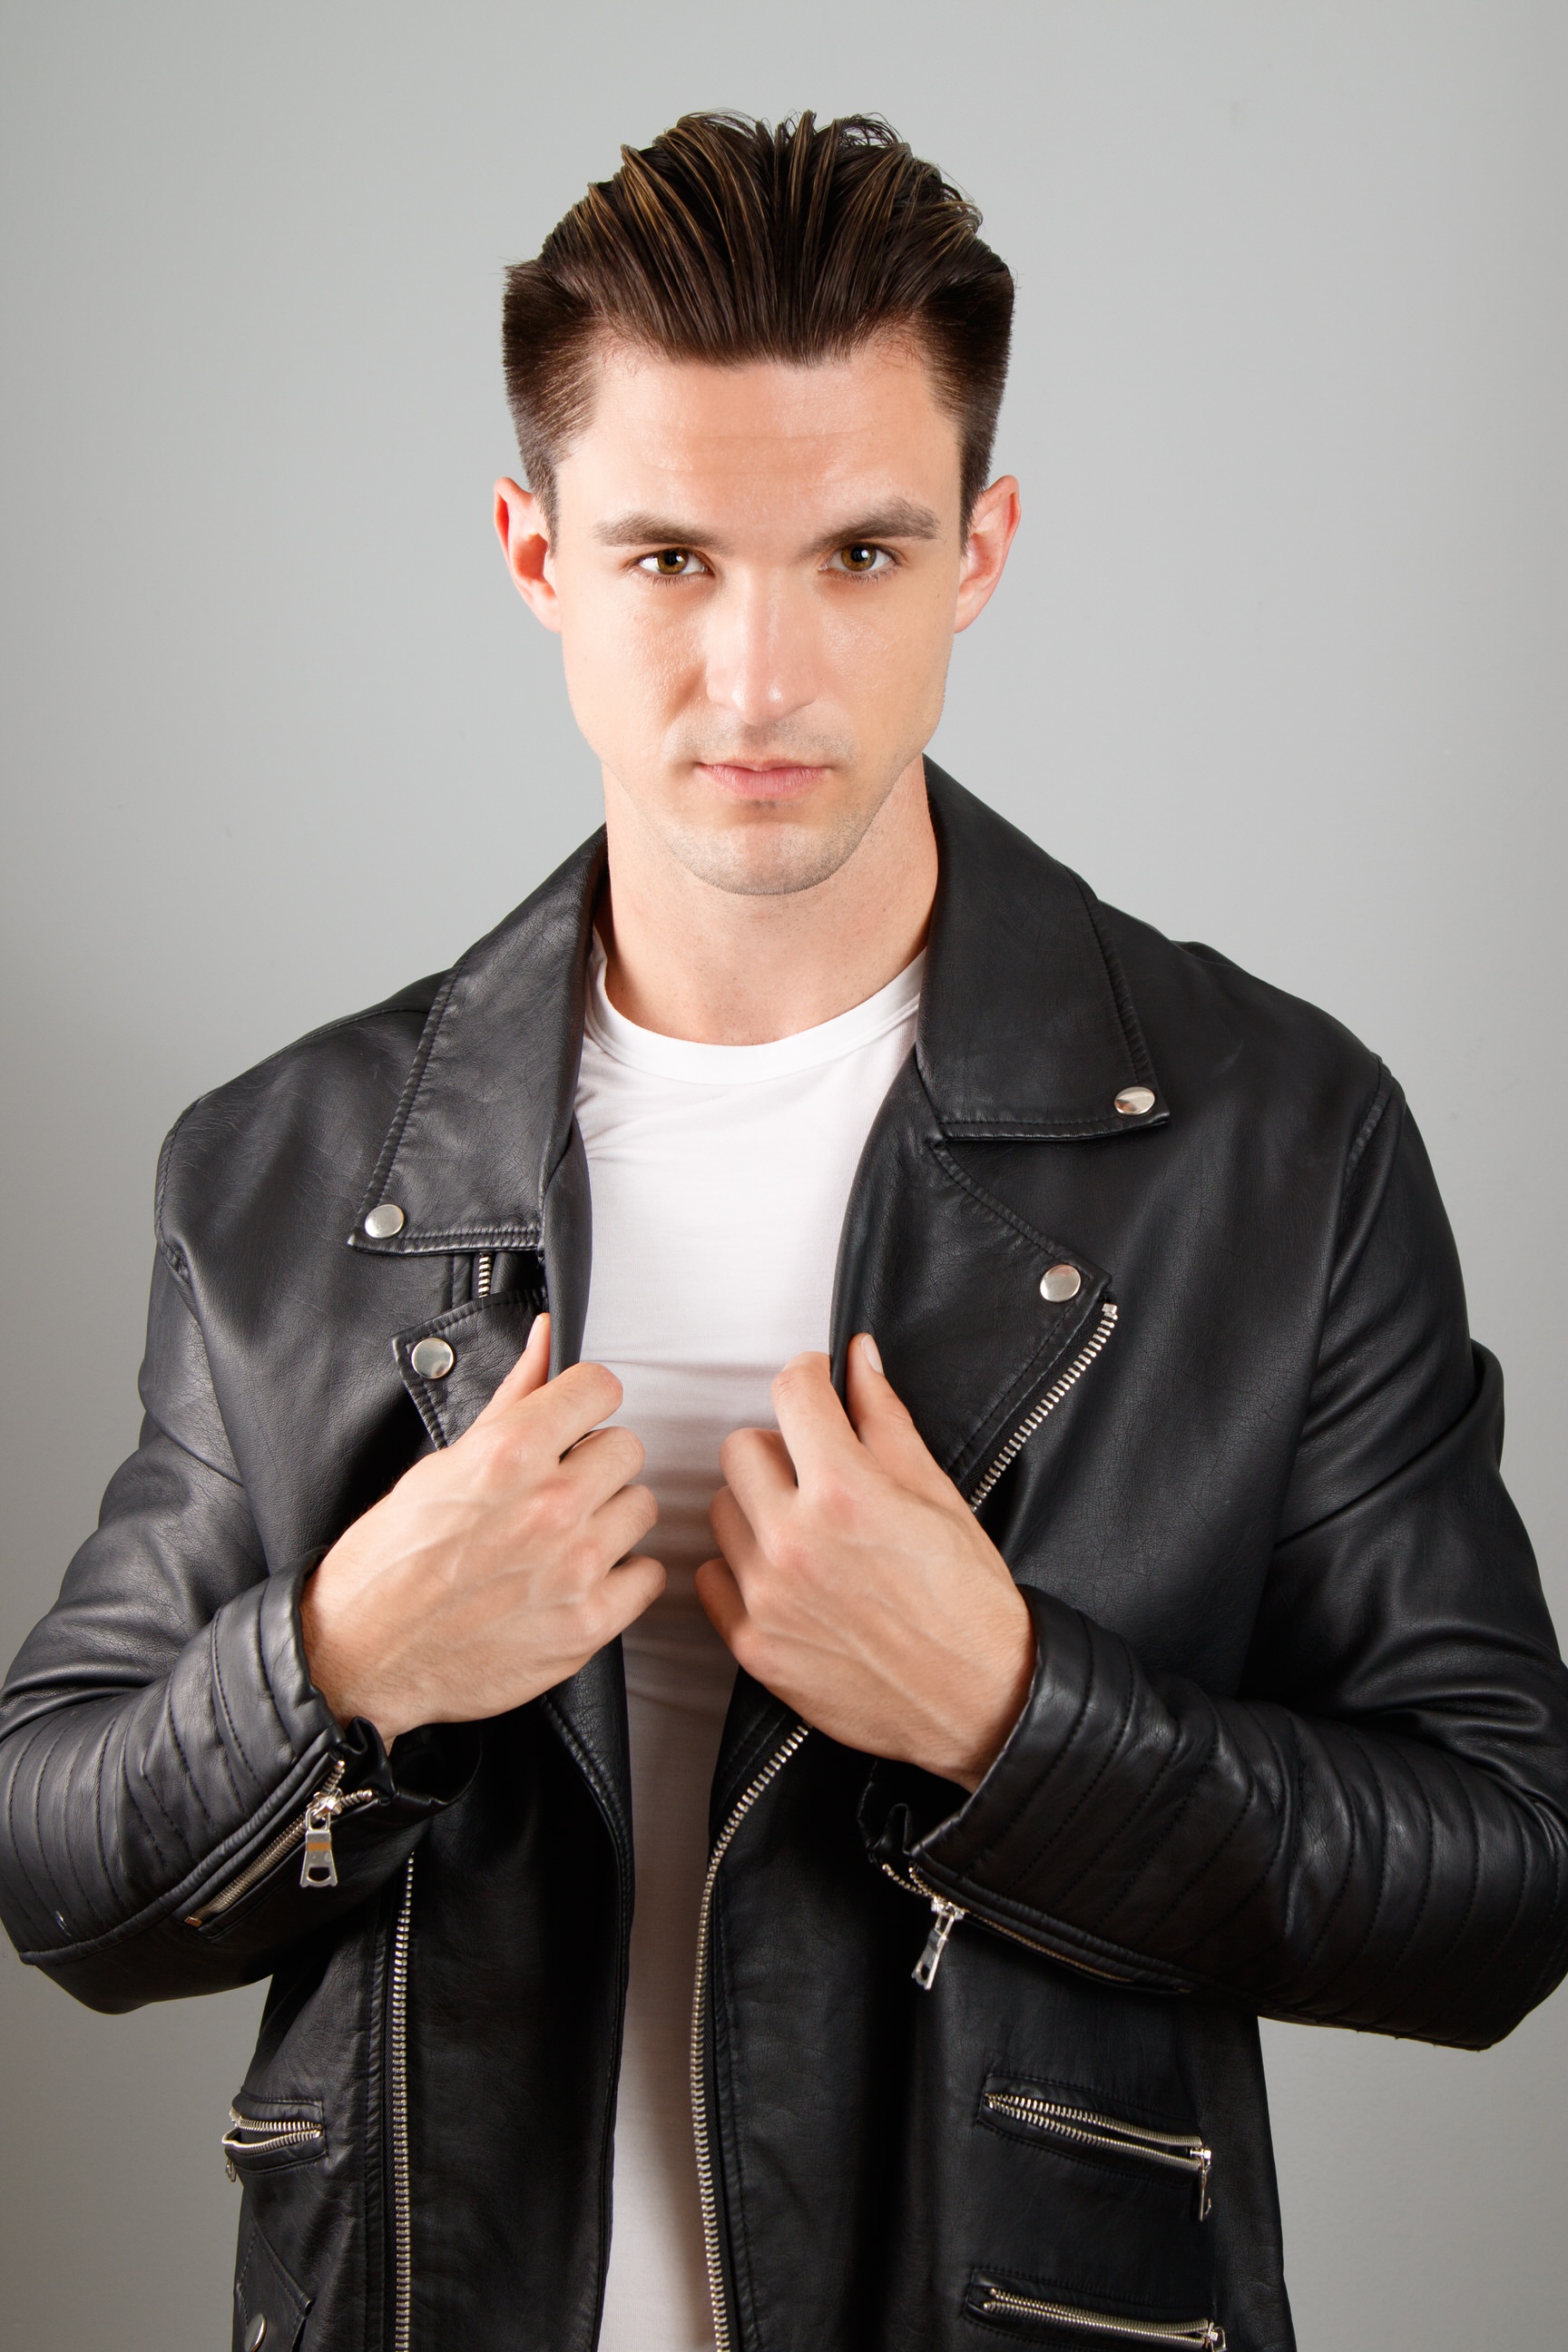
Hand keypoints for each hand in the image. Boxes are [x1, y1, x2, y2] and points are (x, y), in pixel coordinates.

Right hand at [300, 1314, 662, 1740]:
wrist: (362, 1655)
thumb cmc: (389, 1560)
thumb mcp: (440, 1463)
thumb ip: (512, 1397)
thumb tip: (547, 1336)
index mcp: (510, 1454)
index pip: (601, 1388)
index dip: (581, 1403)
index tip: (569, 1423)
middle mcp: (551, 1506)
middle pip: (627, 1448)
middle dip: (593, 1463)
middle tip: (554, 1489)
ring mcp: (575, 1567)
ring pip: (641, 1508)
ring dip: (608, 1518)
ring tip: (560, 1537)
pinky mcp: (588, 1623)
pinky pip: (648, 1574)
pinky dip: (620, 1577)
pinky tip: (574, 1579)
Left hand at [696, 1335, 1035, 1789]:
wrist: (980, 1701)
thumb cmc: (968, 1600)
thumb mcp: (937, 1495)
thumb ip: (885, 1420)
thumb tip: (859, 1361)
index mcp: (846, 1492)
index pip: (791, 1392)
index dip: (809, 1377)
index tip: (818, 1386)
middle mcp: (795, 1540)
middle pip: (741, 1448)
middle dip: (781, 1449)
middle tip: (818, 1473)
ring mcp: (767, 1596)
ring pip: (721, 1510)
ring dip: (757, 1510)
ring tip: (807, 1531)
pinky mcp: (753, 1644)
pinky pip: (711, 1577)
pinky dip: (741, 1570)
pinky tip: (786, 1577)